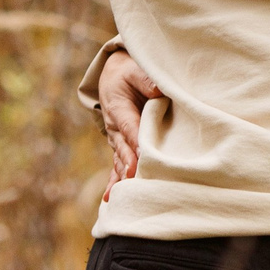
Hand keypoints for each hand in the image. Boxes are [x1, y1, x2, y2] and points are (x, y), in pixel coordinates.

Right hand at [97, 50, 161, 182]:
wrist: (112, 78)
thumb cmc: (128, 73)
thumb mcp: (135, 70)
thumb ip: (146, 80)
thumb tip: (159, 91)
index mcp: (119, 108)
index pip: (129, 127)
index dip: (135, 141)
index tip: (142, 154)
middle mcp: (116, 128)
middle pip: (123, 148)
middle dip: (129, 163)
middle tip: (135, 177)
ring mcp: (117, 139)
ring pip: (120, 160)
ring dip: (123, 176)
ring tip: (124, 194)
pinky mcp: (121, 146)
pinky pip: (117, 165)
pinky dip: (114, 181)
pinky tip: (110, 199)